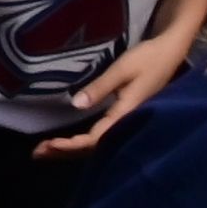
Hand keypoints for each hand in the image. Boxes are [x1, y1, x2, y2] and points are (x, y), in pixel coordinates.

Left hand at [43, 20, 198, 155]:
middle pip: (94, 147)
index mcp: (126, 114)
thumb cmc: (147, 59)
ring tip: (45, 151)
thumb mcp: (121, 70)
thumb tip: (76, 104)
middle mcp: (127, 124)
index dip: (72, 144)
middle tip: (37, 153)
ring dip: (72, 149)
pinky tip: (69, 142)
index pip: (96, 138)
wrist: (169, 54)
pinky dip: (83, 142)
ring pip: (98, 144)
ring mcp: (127, 122)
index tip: (50, 144)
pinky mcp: (125, 117)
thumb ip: (100, 88)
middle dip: (66, 151)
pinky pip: (102, 136)